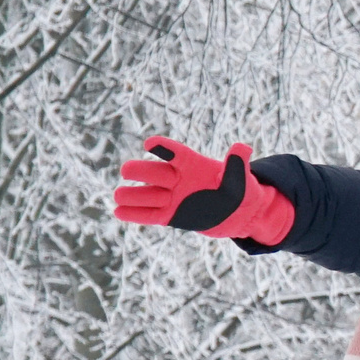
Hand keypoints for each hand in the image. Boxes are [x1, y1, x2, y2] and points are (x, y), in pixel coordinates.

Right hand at [114, 137, 294, 244]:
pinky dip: (135, 214)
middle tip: (126, 170)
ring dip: (133, 195)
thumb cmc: (240, 192)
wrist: (237, 215)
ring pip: (148, 195)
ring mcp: (172, 197)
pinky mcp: (170, 216)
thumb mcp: (242, 180)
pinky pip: (150, 215)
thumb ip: (236, 166)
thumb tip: (242, 148)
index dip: (165, 148)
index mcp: (193, 165)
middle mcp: (177, 179)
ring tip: (118, 196)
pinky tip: (118, 212)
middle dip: (141, 171)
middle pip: (156, 173)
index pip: (177, 154)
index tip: (150, 143)